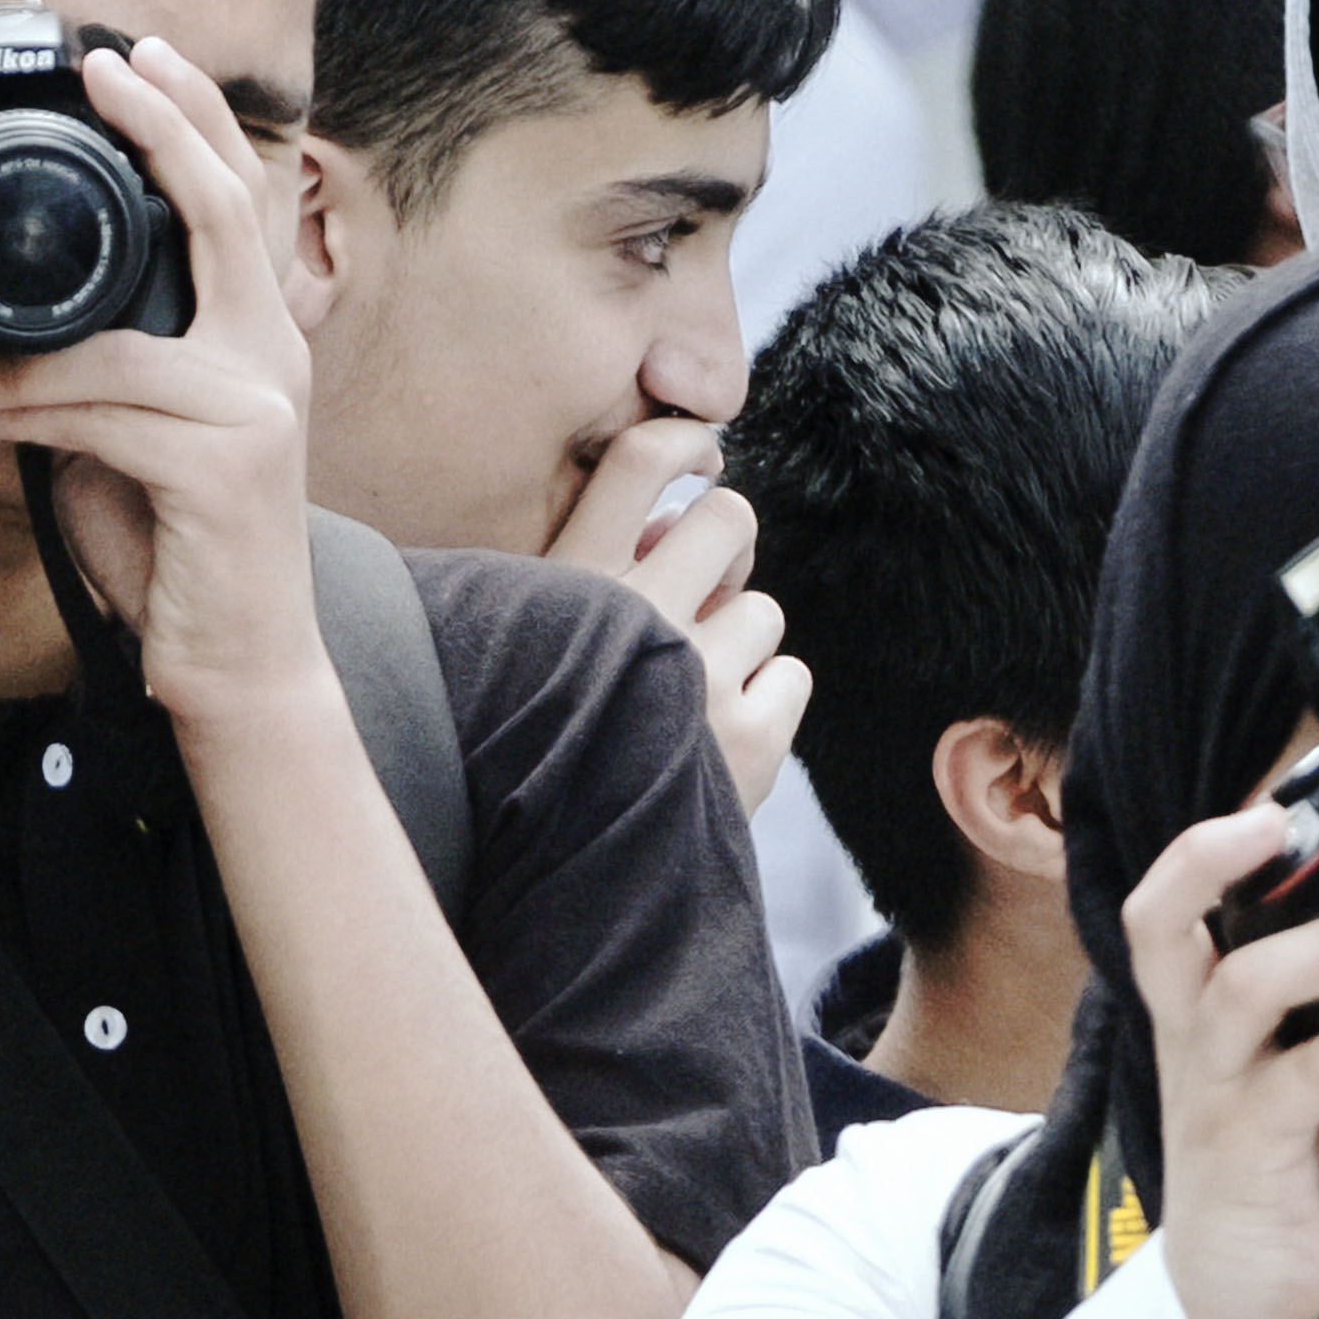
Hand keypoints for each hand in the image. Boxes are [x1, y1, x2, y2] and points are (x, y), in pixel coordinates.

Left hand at [0, 38, 325, 733]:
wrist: (234, 665)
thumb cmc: (173, 546)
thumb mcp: (130, 434)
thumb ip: (96, 366)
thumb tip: (1, 321)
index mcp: (255, 335)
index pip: (233, 199)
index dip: (190, 118)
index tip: (132, 57)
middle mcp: (272, 355)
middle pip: (222, 211)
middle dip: (163, 126)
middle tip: (103, 67)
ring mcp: (258, 407)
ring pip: (117, 342)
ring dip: (14, 354)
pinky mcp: (225, 466)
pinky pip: (100, 412)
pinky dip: (18, 410)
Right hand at [554, 422, 805, 811]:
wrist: (559, 876)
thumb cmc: (533, 744)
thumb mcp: (526, 641)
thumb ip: (586, 575)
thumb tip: (669, 523)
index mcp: (564, 583)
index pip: (640, 457)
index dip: (686, 443)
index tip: (700, 460)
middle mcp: (632, 618)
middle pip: (730, 519)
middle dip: (724, 551)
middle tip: (699, 595)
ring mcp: (697, 679)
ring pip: (762, 609)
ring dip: (737, 646)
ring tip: (683, 700)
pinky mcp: (752, 739)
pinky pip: (792, 677)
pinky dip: (764, 705)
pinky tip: (712, 744)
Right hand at [1126, 804, 1318, 1318]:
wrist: (1246, 1309)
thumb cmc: (1297, 1202)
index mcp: (1212, 1020)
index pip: (1173, 910)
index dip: (1209, 848)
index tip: (1279, 807)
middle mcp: (1198, 1040)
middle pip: (1155, 919)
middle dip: (1208, 857)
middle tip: (1281, 827)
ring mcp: (1218, 1088)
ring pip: (1241, 982)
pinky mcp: (1251, 1141)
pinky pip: (1311, 1070)